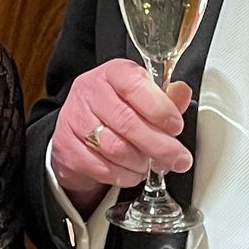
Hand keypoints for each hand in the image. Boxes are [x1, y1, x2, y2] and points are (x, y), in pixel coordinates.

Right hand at [49, 58, 192, 214]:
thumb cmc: (117, 110)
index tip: (177, 126)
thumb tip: (182, 94)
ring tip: (154, 165)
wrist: (78, 130)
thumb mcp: (142, 96)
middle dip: (159, 144)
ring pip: (114, 148)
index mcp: (112, 73)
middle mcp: (90, 92)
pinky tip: (134, 172)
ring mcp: (75, 119)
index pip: (134, 84)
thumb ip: (165, 97)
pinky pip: (101, 167)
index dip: (159, 108)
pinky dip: (124, 175)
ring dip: (141, 162)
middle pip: (126, 121)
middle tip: (178, 158)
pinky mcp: (67, 147)